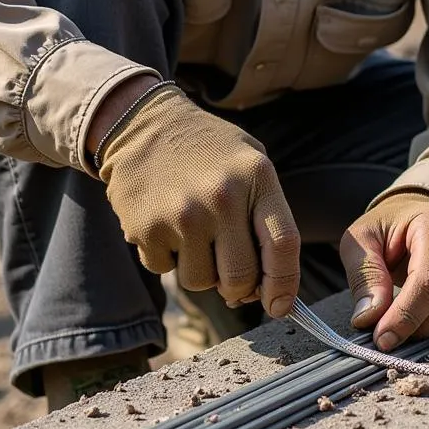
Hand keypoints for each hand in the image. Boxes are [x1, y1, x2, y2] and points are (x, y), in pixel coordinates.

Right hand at [98, 84, 300, 317]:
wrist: (143, 123)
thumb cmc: (207, 149)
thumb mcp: (250, 162)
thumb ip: (265, 218)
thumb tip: (264, 289)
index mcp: (256, 177)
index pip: (283, 245)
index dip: (285, 284)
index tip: (280, 305)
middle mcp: (221, 197)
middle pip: (240, 278)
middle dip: (238, 287)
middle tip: (229, 271)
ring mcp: (181, 214)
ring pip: (201, 282)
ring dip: (199, 269)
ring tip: (193, 231)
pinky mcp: (145, 229)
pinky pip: (165, 270)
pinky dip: (167, 257)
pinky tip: (165, 222)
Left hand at [339, 191, 428, 350]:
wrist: (417, 215)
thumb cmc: (387, 227)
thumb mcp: (362, 239)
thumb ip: (364, 275)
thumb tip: (369, 318)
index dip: (406, 315)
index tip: (382, 338)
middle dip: (416, 327)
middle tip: (387, 333)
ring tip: (403, 321)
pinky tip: (424, 317)